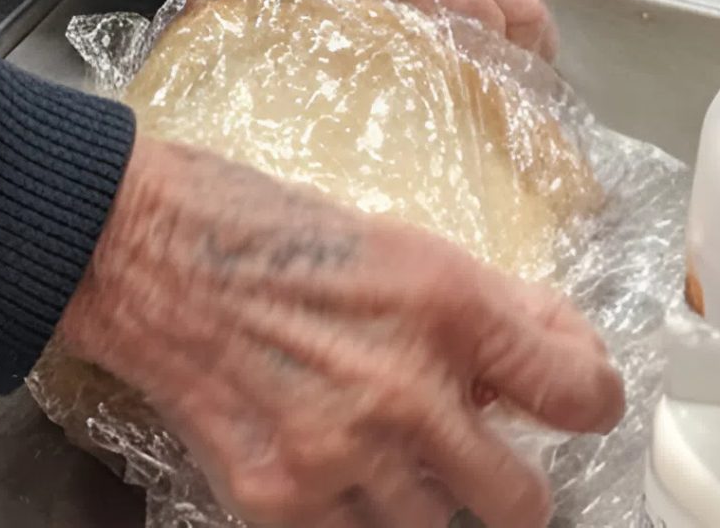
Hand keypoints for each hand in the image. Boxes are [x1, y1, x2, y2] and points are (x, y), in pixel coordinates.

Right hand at [58, 137, 622, 527]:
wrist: (132, 247)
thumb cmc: (253, 221)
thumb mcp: (388, 233)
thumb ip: (482, 301)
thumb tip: (560, 350)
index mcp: (443, 302)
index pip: (582, 396)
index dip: (587, 399)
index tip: (567, 400)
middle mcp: (407, 389)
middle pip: (523, 503)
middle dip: (504, 479)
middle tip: (466, 446)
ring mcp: (343, 457)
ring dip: (419, 496)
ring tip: (376, 444)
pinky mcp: (282, 500)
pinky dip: (347, 512)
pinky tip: (320, 458)